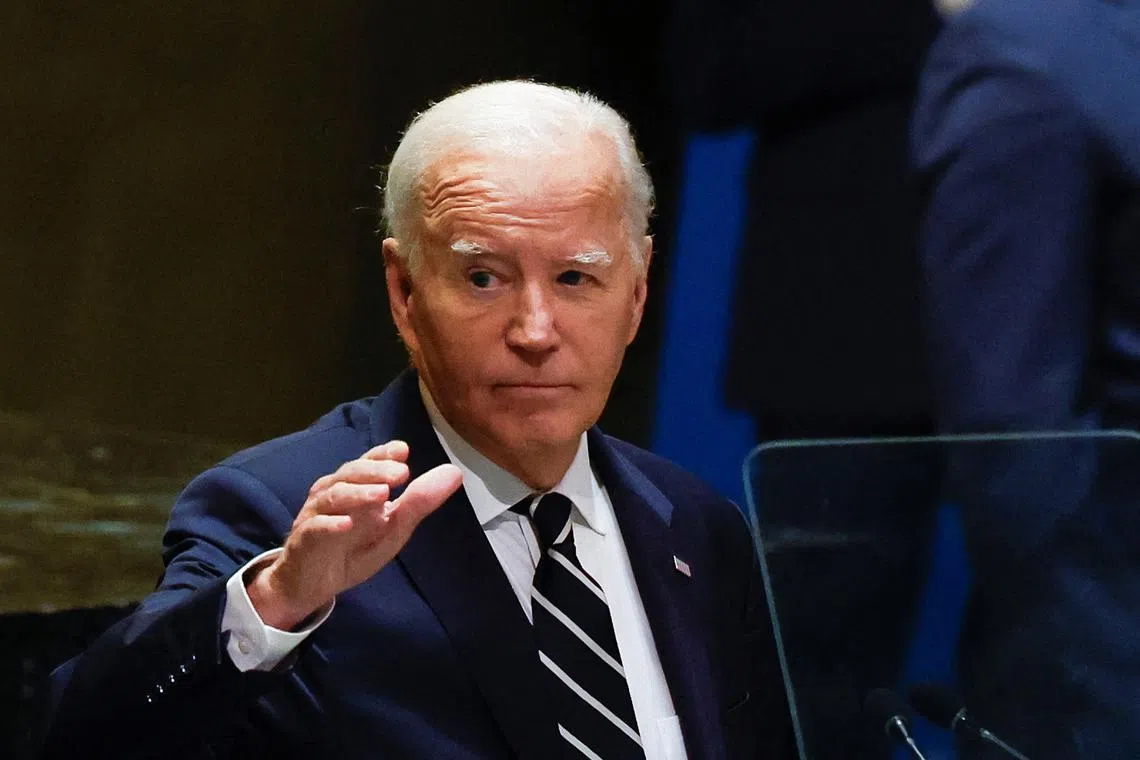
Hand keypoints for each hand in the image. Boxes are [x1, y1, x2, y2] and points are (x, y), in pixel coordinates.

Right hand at [247, 440, 462, 629]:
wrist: (312, 584)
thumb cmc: (353, 549)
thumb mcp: (393, 529)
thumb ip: (419, 502)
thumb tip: (454, 472)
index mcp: (356, 486)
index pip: (369, 462)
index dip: (384, 454)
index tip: (403, 450)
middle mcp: (334, 493)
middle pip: (351, 473)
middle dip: (376, 470)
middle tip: (402, 473)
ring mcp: (316, 514)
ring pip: (333, 495)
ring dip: (357, 493)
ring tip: (381, 495)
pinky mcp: (305, 539)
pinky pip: (315, 528)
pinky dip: (330, 524)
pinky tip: (346, 524)